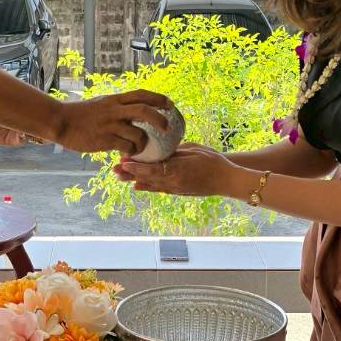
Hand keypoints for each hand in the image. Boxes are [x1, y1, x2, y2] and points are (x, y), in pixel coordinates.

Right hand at [55, 90, 174, 155]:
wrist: (61, 122)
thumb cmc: (80, 114)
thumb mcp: (100, 103)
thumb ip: (115, 106)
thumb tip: (130, 111)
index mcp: (114, 99)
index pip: (141, 94)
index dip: (158, 98)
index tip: (170, 104)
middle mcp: (114, 110)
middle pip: (144, 110)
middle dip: (159, 119)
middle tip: (167, 128)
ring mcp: (110, 125)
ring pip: (137, 133)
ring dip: (144, 143)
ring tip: (142, 148)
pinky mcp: (105, 140)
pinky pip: (126, 147)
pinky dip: (131, 152)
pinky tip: (129, 154)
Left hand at [114, 142, 235, 196]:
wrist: (227, 180)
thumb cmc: (213, 161)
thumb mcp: (193, 150)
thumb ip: (174, 151)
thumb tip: (159, 148)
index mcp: (177, 170)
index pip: (152, 169)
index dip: (136, 166)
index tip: (123, 161)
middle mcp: (174, 182)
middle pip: (147, 178)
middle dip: (129, 173)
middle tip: (114, 170)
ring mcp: (176, 189)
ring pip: (151, 185)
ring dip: (134, 180)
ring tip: (119, 177)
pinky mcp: (178, 192)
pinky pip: (159, 189)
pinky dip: (147, 187)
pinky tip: (137, 186)